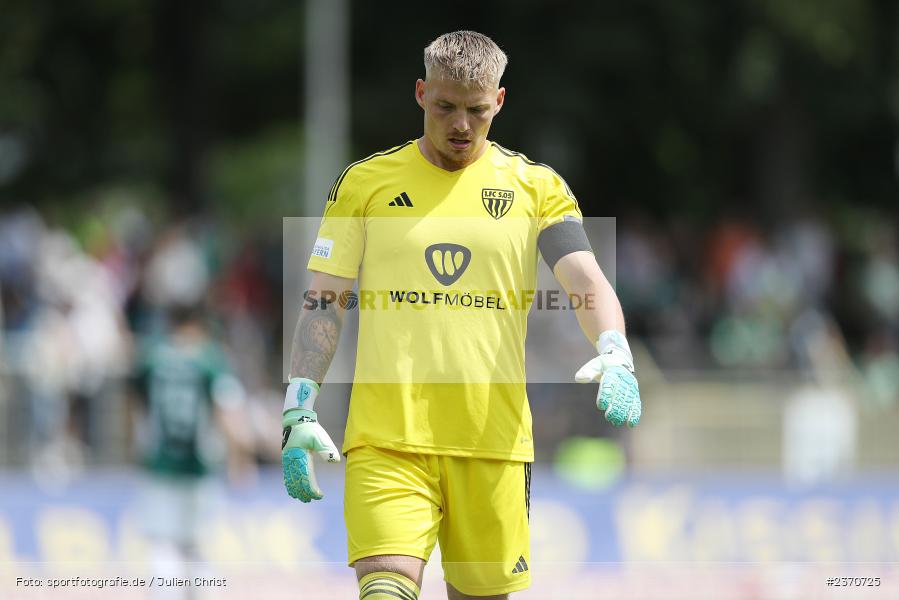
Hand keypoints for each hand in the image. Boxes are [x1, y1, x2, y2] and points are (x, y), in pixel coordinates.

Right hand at [281, 378, 339, 501]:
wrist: (296, 418)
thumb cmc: (309, 428)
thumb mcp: (320, 437)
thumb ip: (327, 449)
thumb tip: (335, 461)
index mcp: (300, 457)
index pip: (305, 478)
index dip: (311, 489)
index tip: (319, 495)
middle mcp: (291, 460)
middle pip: (297, 481)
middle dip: (303, 492)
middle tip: (312, 499)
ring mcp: (287, 459)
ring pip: (290, 479)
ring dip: (296, 489)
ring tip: (302, 498)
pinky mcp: (286, 457)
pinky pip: (286, 474)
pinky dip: (289, 483)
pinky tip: (292, 489)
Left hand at [575, 332, 640, 427]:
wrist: (620, 360)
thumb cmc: (604, 364)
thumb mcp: (595, 364)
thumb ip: (587, 371)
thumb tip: (579, 378)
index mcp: (614, 372)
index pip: (609, 384)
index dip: (605, 395)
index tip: (601, 405)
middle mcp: (624, 380)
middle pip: (620, 395)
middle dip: (615, 407)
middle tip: (608, 416)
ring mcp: (631, 387)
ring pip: (628, 401)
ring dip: (623, 412)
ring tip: (616, 422)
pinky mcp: (635, 393)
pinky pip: (636, 404)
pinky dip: (634, 414)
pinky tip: (631, 424)